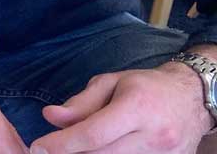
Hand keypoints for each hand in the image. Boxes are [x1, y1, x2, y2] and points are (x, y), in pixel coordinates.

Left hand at [30, 62, 212, 153]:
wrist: (191, 99)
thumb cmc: (145, 86)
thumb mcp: (110, 83)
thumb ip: (80, 102)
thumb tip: (50, 116)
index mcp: (137, 108)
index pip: (94, 134)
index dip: (62, 144)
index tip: (38, 147)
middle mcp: (154, 136)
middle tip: (48, 151)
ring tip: (73, 148)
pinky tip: (95, 152)